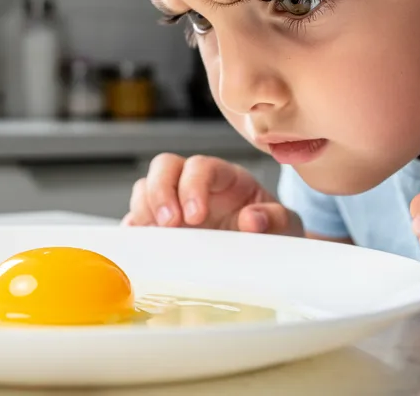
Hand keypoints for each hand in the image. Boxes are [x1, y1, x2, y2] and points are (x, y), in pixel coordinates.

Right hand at [123, 153, 301, 235]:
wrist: (268, 254)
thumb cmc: (274, 232)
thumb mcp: (285, 225)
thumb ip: (274, 219)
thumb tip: (252, 220)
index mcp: (225, 177)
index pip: (201, 166)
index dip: (192, 185)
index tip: (195, 216)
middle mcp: (194, 184)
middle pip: (164, 167)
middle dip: (160, 192)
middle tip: (169, 224)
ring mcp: (174, 204)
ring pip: (145, 188)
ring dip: (144, 209)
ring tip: (156, 237)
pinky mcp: (162, 227)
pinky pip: (137, 219)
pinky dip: (134, 230)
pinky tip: (141, 245)